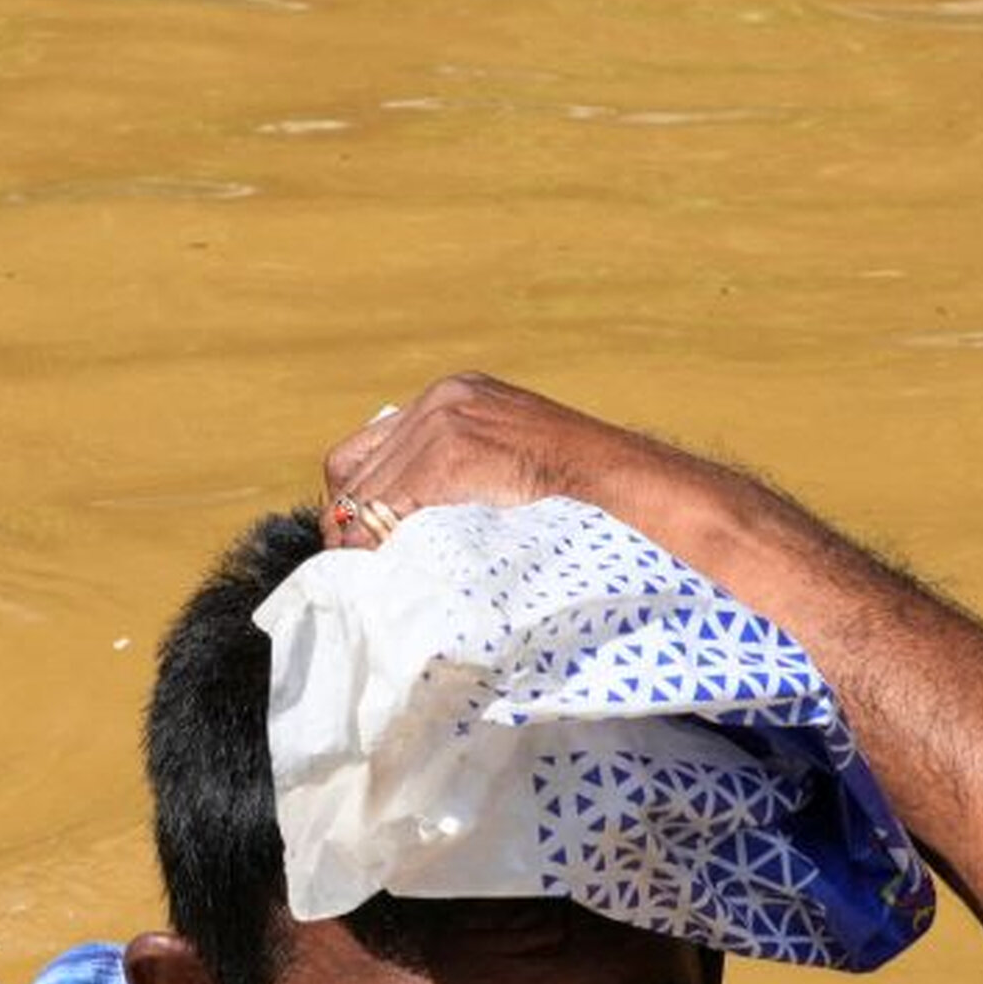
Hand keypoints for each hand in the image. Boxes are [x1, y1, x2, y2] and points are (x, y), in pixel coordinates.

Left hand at [318, 371, 715, 551]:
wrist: (629, 494)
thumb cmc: (579, 508)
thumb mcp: (509, 476)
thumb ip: (458, 487)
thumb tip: (400, 538)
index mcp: (454, 400)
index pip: (366, 455)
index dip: (357, 506)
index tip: (364, 549)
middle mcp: (441, 400)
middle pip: (353, 473)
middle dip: (355, 528)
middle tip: (362, 577)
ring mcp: (445, 420)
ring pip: (363, 493)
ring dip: (367, 543)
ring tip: (383, 583)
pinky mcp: (451, 449)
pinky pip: (384, 507)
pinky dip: (382, 545)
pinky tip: (398, 572)